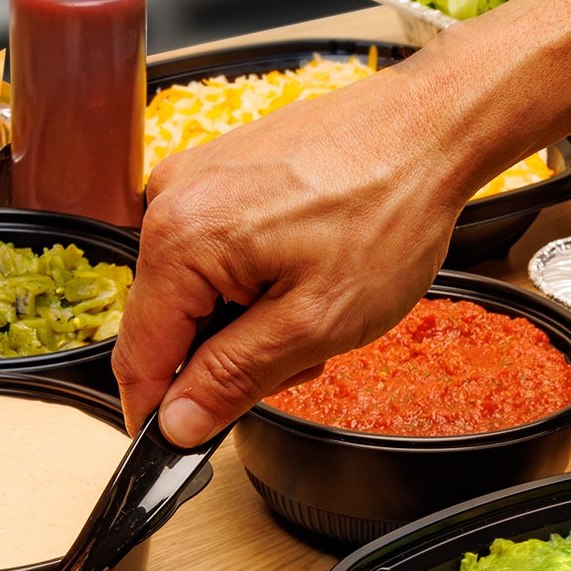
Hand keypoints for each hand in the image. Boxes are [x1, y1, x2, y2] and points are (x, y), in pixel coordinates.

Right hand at [113, 72, 475, 446]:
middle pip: (168, 322)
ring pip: (197, 290)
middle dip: (226, 355)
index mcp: (180, 238)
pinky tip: (308, 265)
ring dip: (248, 317)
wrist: (433, 126)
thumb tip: (176, 422)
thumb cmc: (389, 207)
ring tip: (317, 300)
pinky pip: (216, 250)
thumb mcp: (314, 322)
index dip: (159, 413)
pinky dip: (257, 276)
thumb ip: (232, 378)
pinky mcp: (223, 170)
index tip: (184, 443)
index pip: (137, 356)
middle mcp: (172, 199)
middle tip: (302, 353)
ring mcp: (197, 178)